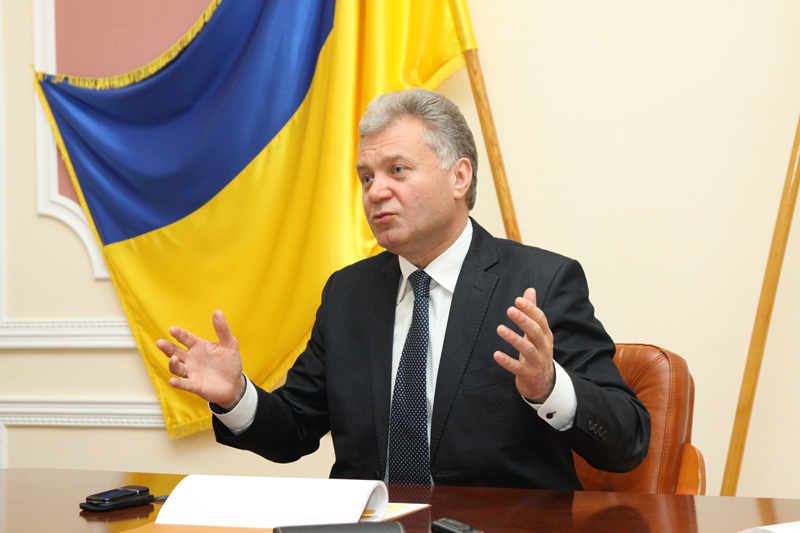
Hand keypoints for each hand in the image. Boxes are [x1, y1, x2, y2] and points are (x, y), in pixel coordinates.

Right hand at [156, 310, 245, 410]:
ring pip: (176, 368)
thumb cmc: (230, 362)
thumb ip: (222, 329)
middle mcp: (191, 358)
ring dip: (173, 364)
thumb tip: (218, 312)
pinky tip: (172, 381)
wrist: (234, 383)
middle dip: (167, 347)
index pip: (185, 338)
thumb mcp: (230, 344)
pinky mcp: (195, 385)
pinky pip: (184, 384)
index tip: (172, 329)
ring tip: (174, 359)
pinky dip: (178, 383)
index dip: (179, 334)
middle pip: (175, 352)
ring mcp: (192, 372)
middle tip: (160, 342)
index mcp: (198, 346)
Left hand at [493, 288, 554, 402]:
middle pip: (535, 332)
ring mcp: (537, 362)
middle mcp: (543, 347)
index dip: (530, 309)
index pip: (540, 320)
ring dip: (513, 338)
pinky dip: (507, 361)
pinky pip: (517, 368)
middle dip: (523, 320)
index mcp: (545, 335)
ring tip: (500, 328)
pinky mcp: (528, 374)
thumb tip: (529, 290)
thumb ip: (532, 312)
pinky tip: (496, 354)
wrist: (544, 383)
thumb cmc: (537, 352)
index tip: (518, 300)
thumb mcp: (536, 333)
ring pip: (527, 349)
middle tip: (510, 310)